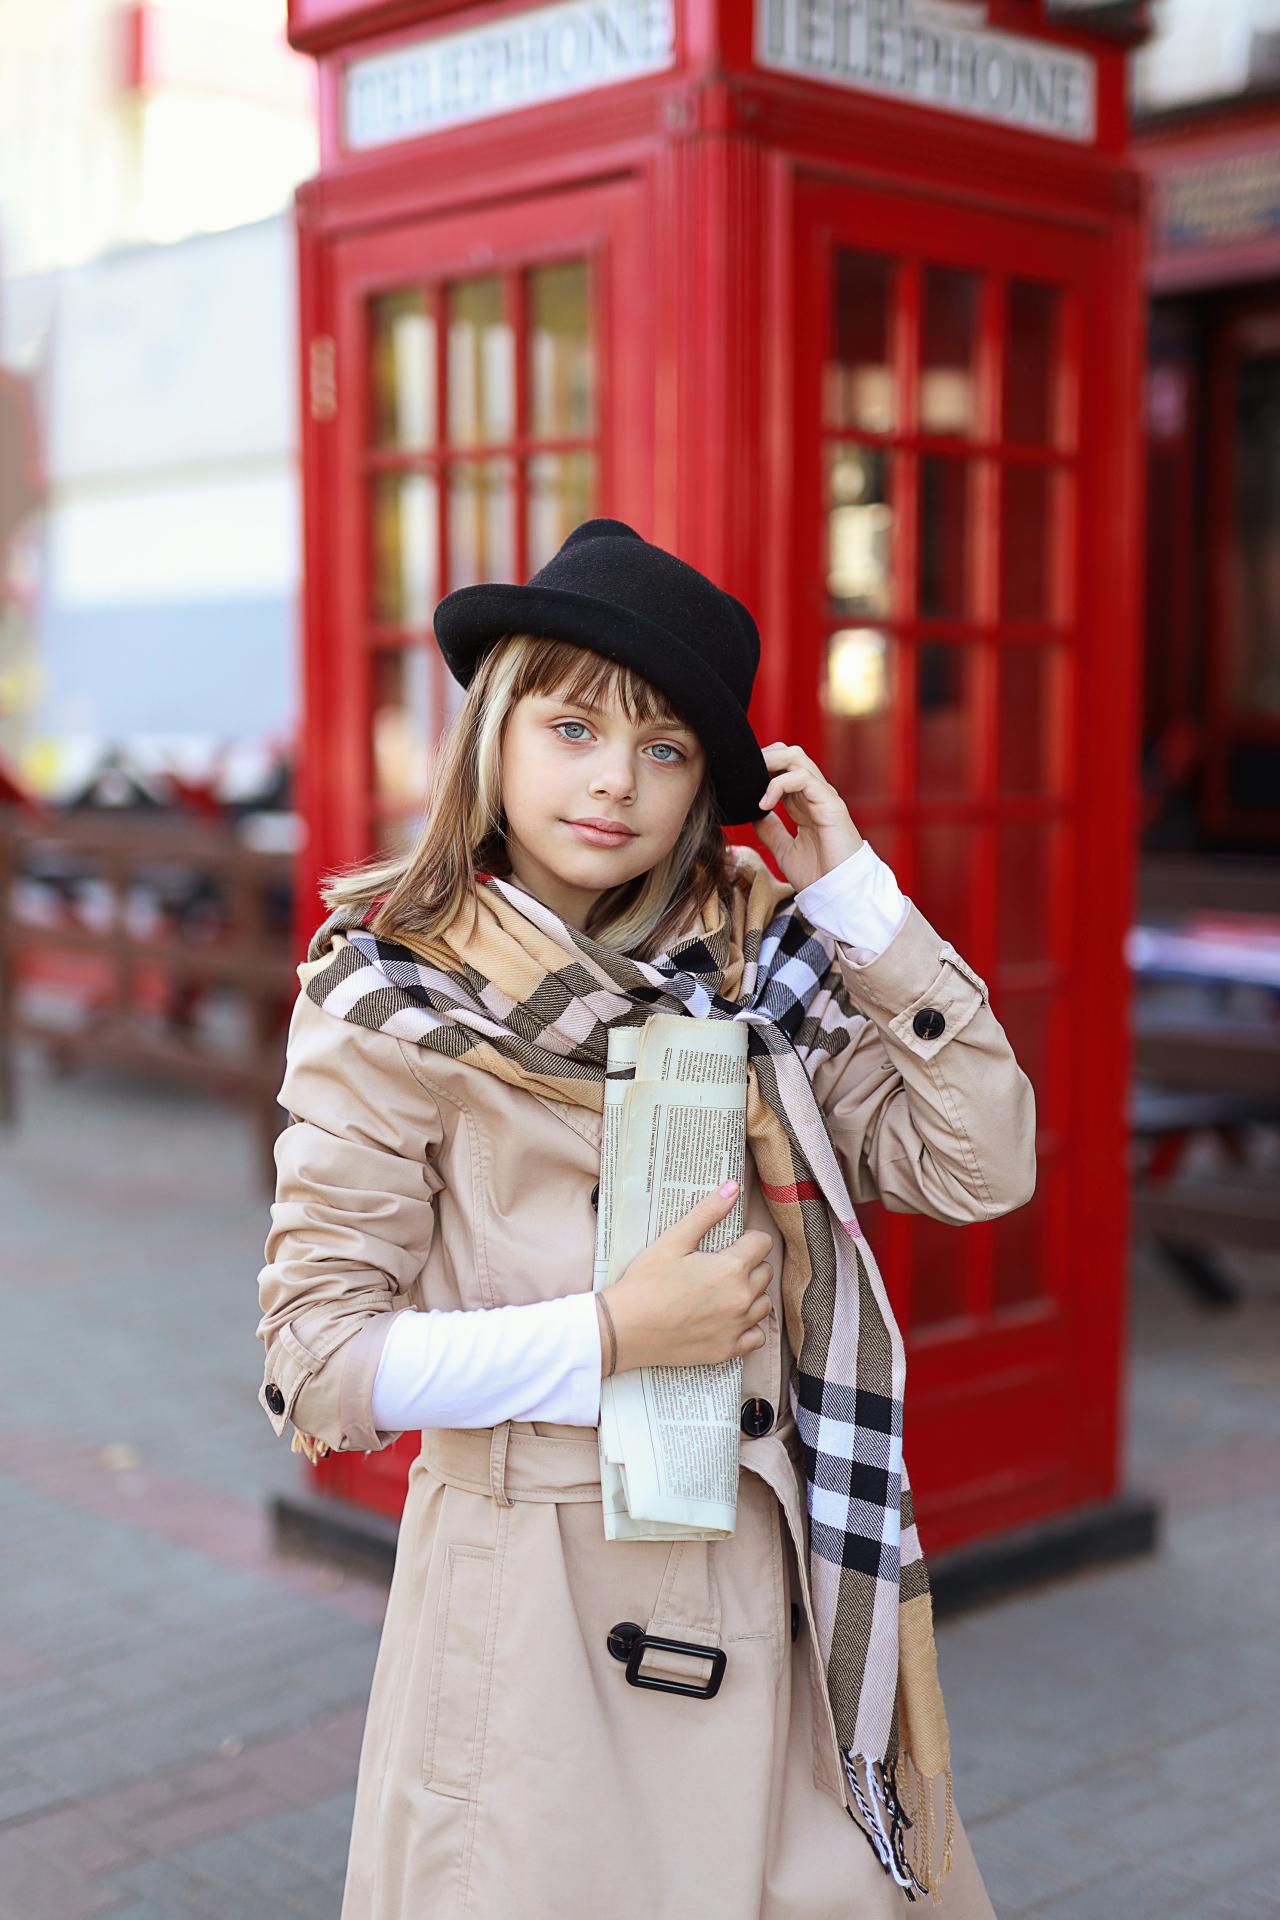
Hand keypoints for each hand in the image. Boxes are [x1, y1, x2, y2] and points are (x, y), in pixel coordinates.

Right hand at [605, 1181, 774, 1372]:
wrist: (625, 1328)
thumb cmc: (646, 1282)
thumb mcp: (674, 1240)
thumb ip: (708, 1213)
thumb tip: (733, 1187)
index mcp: (731, 1268)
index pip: (763, 1243)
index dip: (748, 1239)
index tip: (731, 1244)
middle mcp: (742, 1298)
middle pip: (765, 1272)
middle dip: (749, 1265)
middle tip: (720, 1267)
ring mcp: (737, 1327)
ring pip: (763, 1303)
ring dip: (751, 1295)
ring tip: (724, 1291)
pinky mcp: (728, 1350)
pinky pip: (756, 1336)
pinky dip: (748, 1327)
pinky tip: (728, 1319)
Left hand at [754, 741, 862, 890]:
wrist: (839, 892)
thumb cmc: (818, 874)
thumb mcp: (784, 850)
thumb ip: (770, 830)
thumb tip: (752, 813)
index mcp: (804, 803)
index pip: (782, 768)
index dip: (760, 768)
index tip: (739, 782)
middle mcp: (814, 794)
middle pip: (788, 753)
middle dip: (762, 758)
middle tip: (742, 776)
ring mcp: (823, 796)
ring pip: (795, 757)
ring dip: (769, 763)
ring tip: (750, 782)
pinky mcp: (830, 803)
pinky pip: (803, 778)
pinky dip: (778, 785)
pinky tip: (763, 804)